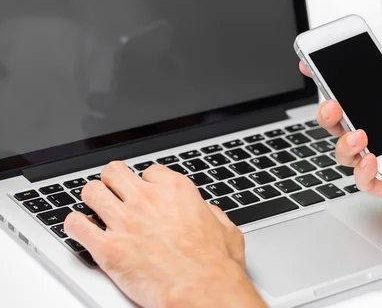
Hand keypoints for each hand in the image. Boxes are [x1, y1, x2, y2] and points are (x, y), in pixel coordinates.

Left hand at [64, 162, 264, 307]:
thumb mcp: (225, 229)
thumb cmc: (215, 265)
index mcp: (175, 191)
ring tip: (94, 208)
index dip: (146, 183)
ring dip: (92, 199)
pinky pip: (75, 225)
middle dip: (113, 182)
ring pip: (91, 192)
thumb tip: (207, 212)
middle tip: (114, 193)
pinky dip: (74, 225)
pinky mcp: (107, 248)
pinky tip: (81, 229)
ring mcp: (124, 221)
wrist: (202, 292)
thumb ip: (211, 213)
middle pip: (114, 172)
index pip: (149, 171)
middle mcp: (147, 200)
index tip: (144, 192)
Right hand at [300, 56, 381, 209]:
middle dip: (327, 112)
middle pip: (342, 123)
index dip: (331, 83)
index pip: (355, 94)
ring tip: (360, 134)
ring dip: (343, 142)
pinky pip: (365, 180)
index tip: (312, 68)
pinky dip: (362, 170)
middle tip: (332, 104)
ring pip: (346, 152)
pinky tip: (374, 158)